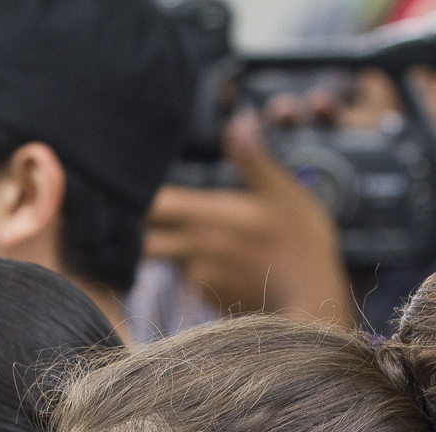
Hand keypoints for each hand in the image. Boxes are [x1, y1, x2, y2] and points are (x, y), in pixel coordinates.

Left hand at [145, 113, 354, 327]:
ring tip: (184, 233)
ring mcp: (198, 279)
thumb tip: (239, 122)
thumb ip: (253, 160)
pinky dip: (194, 268)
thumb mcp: (284, 193)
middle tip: (132, 215)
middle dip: (134, 230)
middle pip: (142, 241)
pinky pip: (189, 279)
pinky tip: (220, 261)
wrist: (314, 306)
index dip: (130, 197)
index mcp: (206, 217)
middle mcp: (194, 250)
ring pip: (166, 259)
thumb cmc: (302, 246)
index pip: (150, 206)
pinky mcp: (208, 299)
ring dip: (167, 247)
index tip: (121, 188)